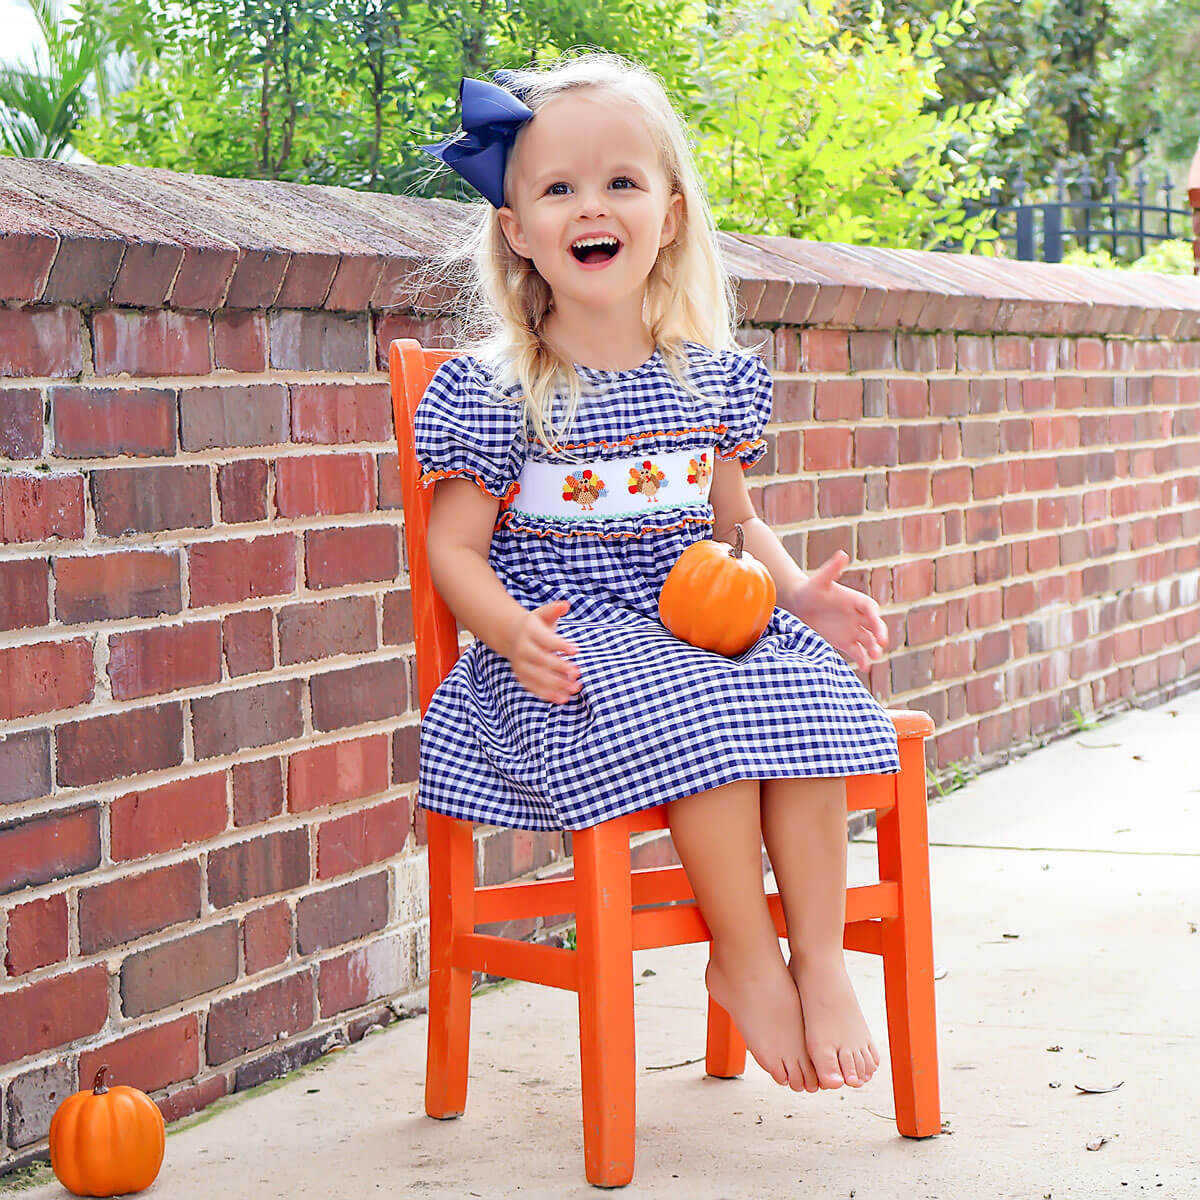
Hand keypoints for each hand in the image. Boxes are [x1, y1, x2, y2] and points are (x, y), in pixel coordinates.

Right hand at [505, 600, 581, 703]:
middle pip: (541, 660)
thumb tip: (565, 605)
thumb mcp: (543, 614)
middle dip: (560, 667)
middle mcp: (522, 649)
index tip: (576, 651)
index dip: (560, 645)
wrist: (511, 635)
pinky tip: (563, 699)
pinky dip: (547, 694)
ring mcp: (520, 664)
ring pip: (537, 676)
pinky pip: (533, 688)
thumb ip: (554, 610)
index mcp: (529, 632)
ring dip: (556, 684)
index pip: (545, 640)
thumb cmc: (534, 625)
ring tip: (575, 688)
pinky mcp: (521, 676)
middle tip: (578, 673)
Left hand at [788, 552, 887, 670]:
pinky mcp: (844, 642)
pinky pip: (857, 652)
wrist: (797, 604)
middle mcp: (858, 616)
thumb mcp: (819, 579)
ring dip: (873, 649)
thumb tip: (843, 554)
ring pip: (868, 641)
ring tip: (874, 657)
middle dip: (878, 635)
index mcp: (855, 600)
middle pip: (874, 626)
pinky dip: (862, 659)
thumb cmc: (810, 589)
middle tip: (880, 644)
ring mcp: (853, 630)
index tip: (875, 623)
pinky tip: (864, 667)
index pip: (870, 608)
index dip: (875, 616)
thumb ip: (832, 569)